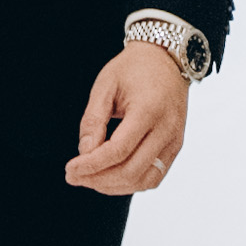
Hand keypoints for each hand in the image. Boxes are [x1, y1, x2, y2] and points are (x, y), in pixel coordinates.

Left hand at [66, 43, 190, 197]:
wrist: (165, 58)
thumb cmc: (134, 68)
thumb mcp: (105, 84)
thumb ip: (93, 120)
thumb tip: (85, 153)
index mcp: (149, 110)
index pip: (118, 150)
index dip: (91, 165)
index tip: (70, 169)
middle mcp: (167, 129)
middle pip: (131, 171)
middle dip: (98, 180)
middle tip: (74, 177)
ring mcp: (174, 140)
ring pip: (144, 180)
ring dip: (114, 186)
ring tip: (90, 179)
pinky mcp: (175, 146)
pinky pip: (154, 176)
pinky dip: (132, 183)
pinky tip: (112, 178)